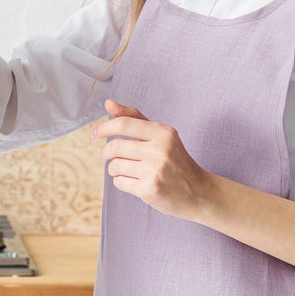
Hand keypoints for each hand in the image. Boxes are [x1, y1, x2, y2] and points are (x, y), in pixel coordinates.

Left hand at [92, 98, 211, 218]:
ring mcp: (155, 170)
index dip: (104, 128)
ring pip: (115, 166)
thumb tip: (108, 103)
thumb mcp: (161, 135)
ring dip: (114, 169)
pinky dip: (121, 181)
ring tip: (125, 170)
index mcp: (163, 132)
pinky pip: (120, 182)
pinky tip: (133, 182)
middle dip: (106, 153)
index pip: (124, 124)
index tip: (95, 134)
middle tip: (107, 157)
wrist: (199, 192)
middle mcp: (160, 149)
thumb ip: (134, 118)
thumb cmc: (176, 161)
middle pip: (115, 147)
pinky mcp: (150, 190)